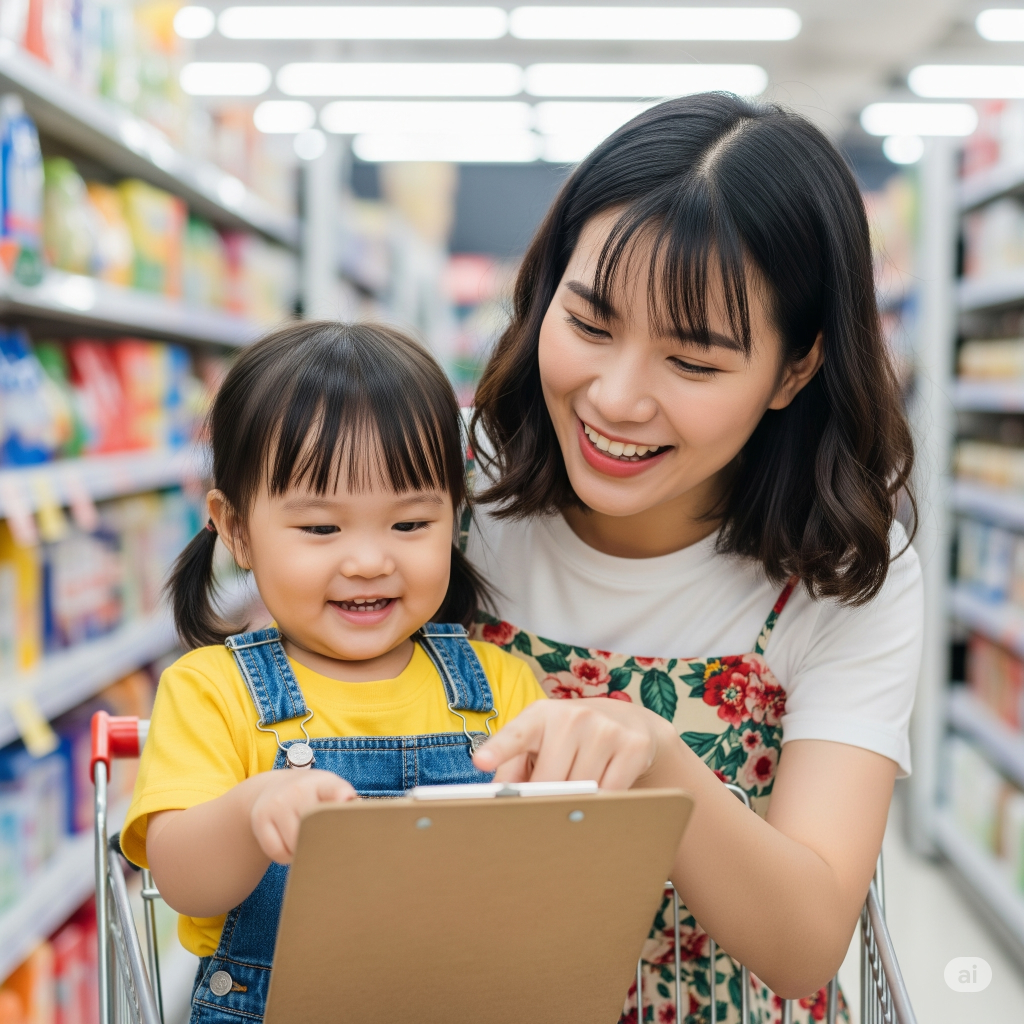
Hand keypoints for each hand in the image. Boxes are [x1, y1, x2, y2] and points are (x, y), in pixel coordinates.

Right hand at [249, 769, 356, 863]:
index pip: (332, 789)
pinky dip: (286, 856)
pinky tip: (290, 845)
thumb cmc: (312, 795)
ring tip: (307, 841)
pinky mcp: (260, 819)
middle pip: (315, 829)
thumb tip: (357, 817)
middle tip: (329, 846)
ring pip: (295, 845)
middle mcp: (297, 790)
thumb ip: (345, 804)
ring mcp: (277, 804)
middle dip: (323, 842)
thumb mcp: (330, 791)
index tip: (345, 799)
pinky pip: (277, 852)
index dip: (339, 795)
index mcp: (322, 783)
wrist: (273, 788)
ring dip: (303, 852)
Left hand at [472, 698, 675, 788]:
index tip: (481, 762)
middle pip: (549, 781)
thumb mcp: (538, 742)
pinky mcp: (632, 746)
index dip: (499, 750)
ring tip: (580, 785)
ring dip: (577, 801)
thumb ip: (513, 768)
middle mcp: (572, 716)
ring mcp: (604, 729)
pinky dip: (602, 802)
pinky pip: (610, 794)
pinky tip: (602, 787)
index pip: (516, 735)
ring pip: (581, 790)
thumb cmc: (569, 738)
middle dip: (546, 798)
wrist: (627, 721)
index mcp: (539, 715)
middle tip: (548, 802)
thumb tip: (499, 801)